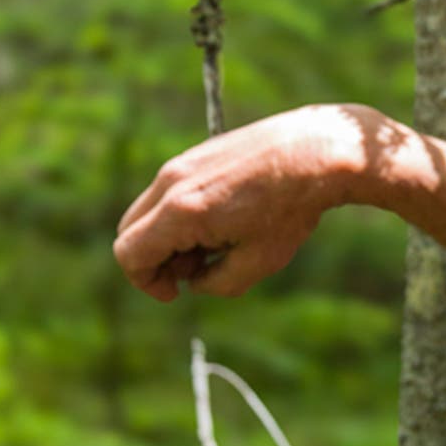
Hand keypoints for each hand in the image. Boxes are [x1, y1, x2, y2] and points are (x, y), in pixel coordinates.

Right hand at [113, 104, 378, 301]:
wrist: (315, 152)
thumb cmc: (290, 209)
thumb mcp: (258, 262)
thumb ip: (216, 283)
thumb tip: (193, 283)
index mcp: (181, 212)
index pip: (130, 254)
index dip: (146, 282)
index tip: (175, 293)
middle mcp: (171, 182)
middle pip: (130, 232)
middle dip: (155, 261)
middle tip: (198, 270)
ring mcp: (180, 163)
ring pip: (149, 212)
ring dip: (170, 238)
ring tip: (218, 245)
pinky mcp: (194, 155)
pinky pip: (169, 194)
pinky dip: (181, 217)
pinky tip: (224, 221)